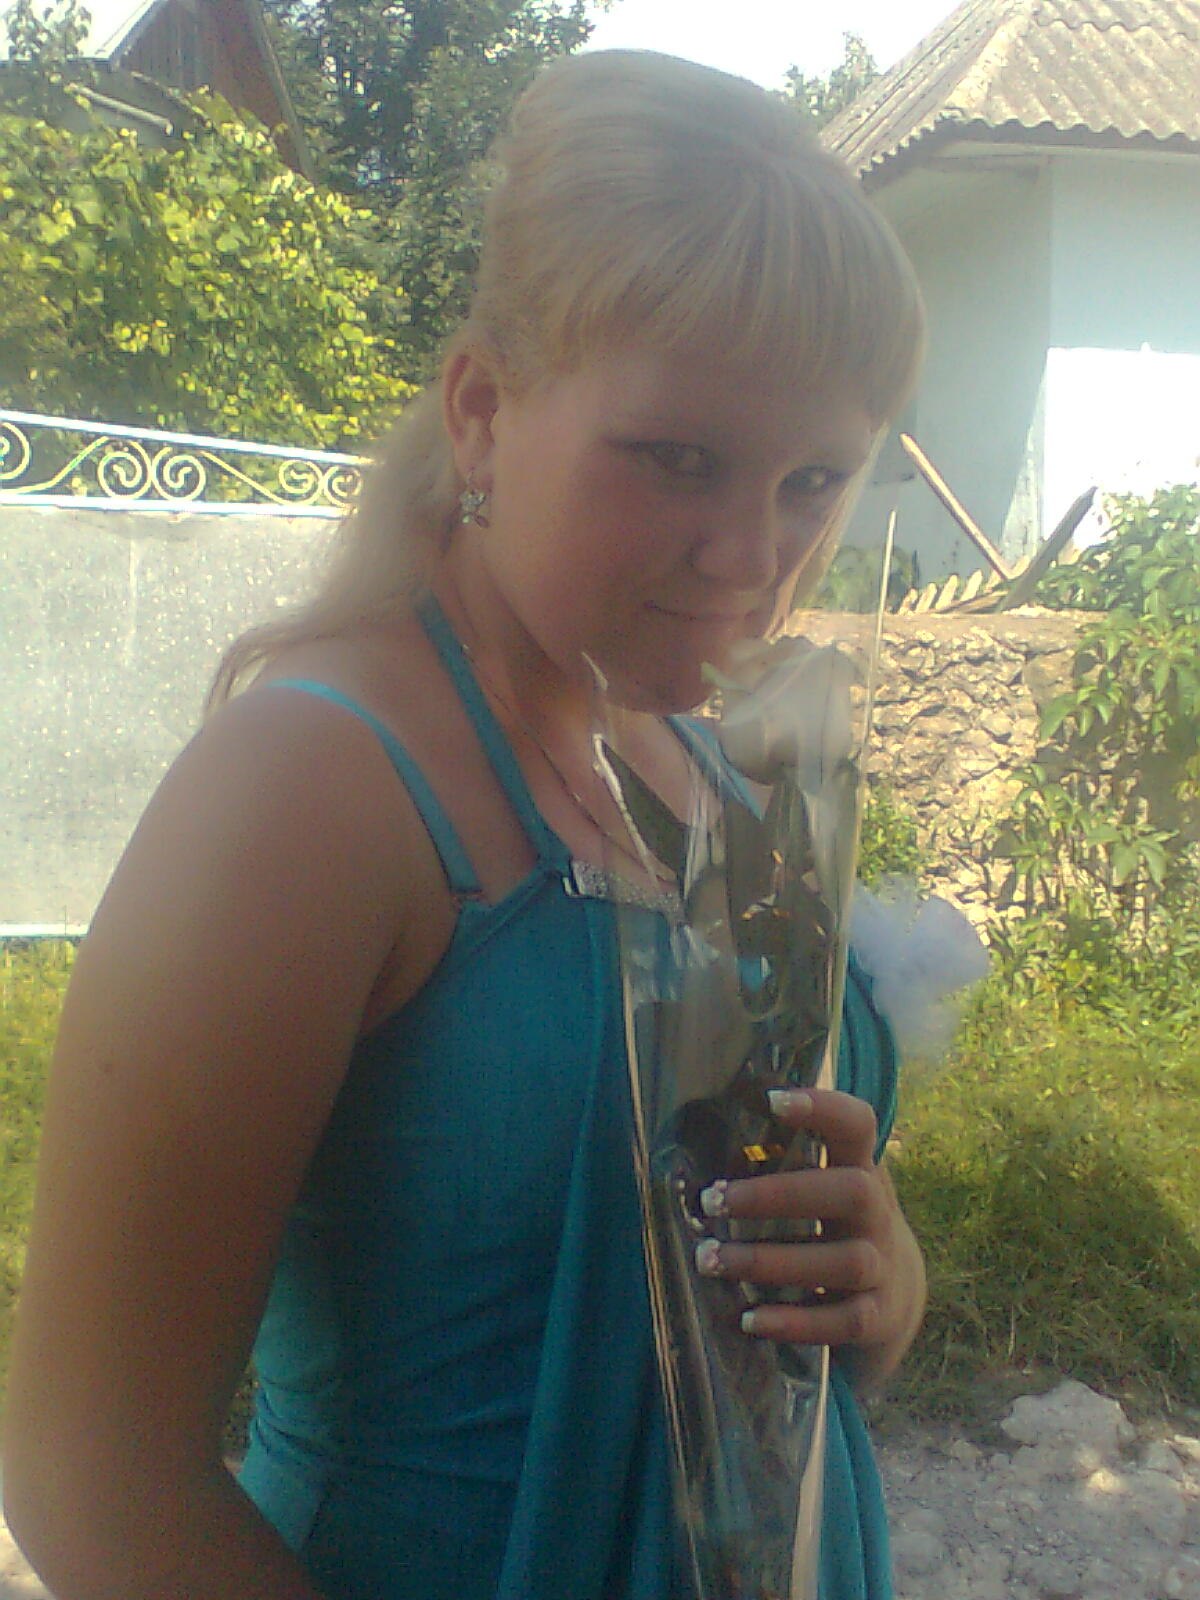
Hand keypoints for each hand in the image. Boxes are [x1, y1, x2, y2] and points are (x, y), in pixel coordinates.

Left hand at [694, 1088, 925, 1388]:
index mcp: (860, 1172)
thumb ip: (784, 1166)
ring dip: (772, 1261)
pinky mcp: (878, 1319)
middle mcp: (878, 1216)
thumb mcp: (824, 1191)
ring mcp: (883, 1269)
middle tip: (714, 1199)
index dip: (824, 1108)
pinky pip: (844, 1321)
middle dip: (780, 1195)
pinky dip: (796, 1322)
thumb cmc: (836, 1228)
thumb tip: (699, 1138)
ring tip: (712, 1260)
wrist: (895, 1301)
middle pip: (853, 1191)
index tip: (772, 1099)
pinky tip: (750, 1320)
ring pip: (844, 1261)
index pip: (857, 1126)